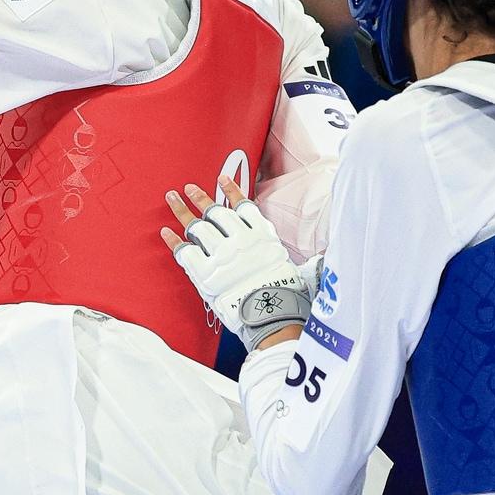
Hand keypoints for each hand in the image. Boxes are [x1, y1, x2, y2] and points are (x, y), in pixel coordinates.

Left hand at [162, 175, 306, 334]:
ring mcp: (221, 254)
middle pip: (215, 212)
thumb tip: (328, 259)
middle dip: (200, 197)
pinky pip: (184, 250)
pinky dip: (174, 240)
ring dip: (182, 210)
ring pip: (197, 226)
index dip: (231, 190)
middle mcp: (240, 240)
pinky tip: (166, 231)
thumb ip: (299, 259)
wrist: (271, 315)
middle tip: (188, 188)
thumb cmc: (286, 296)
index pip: (244, 206)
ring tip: (171, 198)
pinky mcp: (205, 272)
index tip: (222, 179)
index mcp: (262, 236)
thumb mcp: (297, 269)